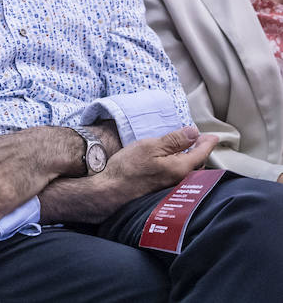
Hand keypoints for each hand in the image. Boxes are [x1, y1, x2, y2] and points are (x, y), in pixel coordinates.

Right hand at [99, 126, 216, 204]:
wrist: (111, 191)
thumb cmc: (128, 168)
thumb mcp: (150, 146)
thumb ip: (174, 140)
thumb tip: (194, 132)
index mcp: (181, 168)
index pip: (201, 153)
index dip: (207, 142)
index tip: (213, 137)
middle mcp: (181, 181)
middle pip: (198, 164)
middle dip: (200, 152)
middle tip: (199, 140)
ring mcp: (173, 188)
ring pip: (189, 172)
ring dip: (190, 161)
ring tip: (186, 151)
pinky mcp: (163, 192)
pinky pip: (179, 178)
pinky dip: (180, 168)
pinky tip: (171, 164)